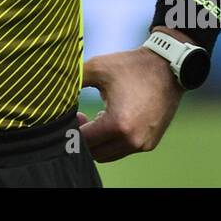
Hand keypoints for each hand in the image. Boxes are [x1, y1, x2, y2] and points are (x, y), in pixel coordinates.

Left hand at [79, 40, 182, 161]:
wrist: (167, 67)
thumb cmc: (130, 66)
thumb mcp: (97, 68)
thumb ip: (73, 81)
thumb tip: (52, 90)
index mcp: (117, 124)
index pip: (84, 141)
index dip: (72, 130)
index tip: (72, 114)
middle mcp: (132, 140)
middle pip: (94, 153)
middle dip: (84, 137)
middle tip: (81, 116)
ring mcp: (143, 144)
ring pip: (108, 155)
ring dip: (98, 141)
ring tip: (97, 117)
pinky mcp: (150, 143)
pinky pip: (123, 150)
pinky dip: (113, 140)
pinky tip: (112, 119)